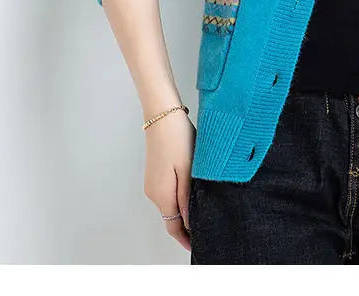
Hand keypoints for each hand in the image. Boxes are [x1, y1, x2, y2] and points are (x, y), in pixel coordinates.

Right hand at [143, 107, 196, 250]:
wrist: (162, 113)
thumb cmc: (176, 137)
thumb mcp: (187, 169)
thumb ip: (186, 197)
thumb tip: (187, 221)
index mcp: (161, 194)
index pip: (173, 227)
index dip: (186, 238)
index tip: (198, 245)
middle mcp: (153, 192)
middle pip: (170, 217)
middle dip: (186, 226)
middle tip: (206, 227)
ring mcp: (152, 182)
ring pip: (169, 204)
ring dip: (183, 211)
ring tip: (203, 211)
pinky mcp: (155, 172)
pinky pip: (167, 192)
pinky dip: (178, 198)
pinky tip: (191, 193)